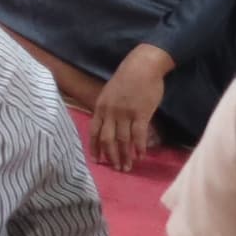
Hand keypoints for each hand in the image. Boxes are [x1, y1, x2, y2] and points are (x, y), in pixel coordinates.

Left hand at [90, 48, 172, 169]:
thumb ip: (107, 110)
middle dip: (111, 156)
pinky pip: (139, 134)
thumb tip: (108, 126)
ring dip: (125, 155)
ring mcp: (125, 113)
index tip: (97, 160)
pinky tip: (141, 156)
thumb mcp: (109, 93)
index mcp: (100, 107)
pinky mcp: (141, 113)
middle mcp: (110, 112)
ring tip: (128, 167)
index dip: (95, 148)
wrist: (142, 66)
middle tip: (116, 169)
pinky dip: (139, 147)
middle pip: (107, 139)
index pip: (94, 132)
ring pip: (123, 140)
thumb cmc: (126, 79)